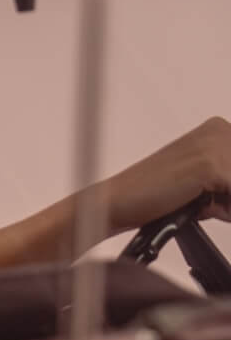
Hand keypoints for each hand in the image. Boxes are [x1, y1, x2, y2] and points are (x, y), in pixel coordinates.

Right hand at [104, 116, 230, 234]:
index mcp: (219, 129)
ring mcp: (217, 144)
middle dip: (229, 197)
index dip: (229, 189)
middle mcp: (220, 129)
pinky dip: (223, 211)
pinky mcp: (211, 165)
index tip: (220, 197)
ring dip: (227, 205)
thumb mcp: (203, 184)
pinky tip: (198, 206)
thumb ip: (227, 184)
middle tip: (209, 204)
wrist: (119, 200)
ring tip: (200, 204)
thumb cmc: (153, 194)